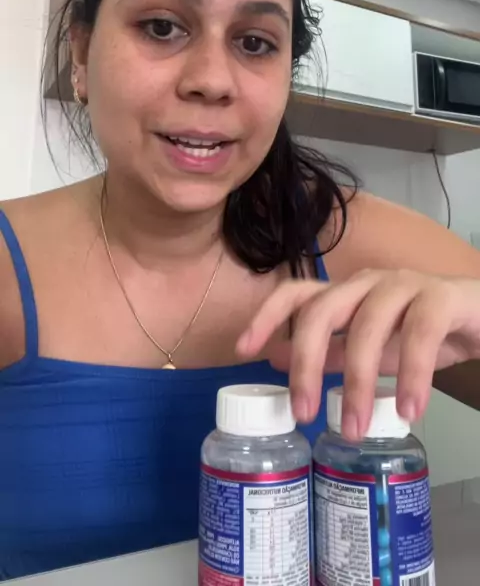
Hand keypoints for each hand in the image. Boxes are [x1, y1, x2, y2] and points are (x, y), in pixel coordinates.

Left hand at [236, 269, 479, 439]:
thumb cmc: (427, 331)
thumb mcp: (375, 349)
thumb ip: (332, 352)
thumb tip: (278, 359)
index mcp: (347, 293)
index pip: (297, 294)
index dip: (268, 317)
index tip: (243, 351)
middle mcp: (369, 283)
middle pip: (323, 310)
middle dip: (307, 362)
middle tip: (302, 413)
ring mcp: (405, 285)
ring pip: (369, 324)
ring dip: (358, 380)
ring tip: (354, 428)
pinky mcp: (443, 297)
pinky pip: (420, 333)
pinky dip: (411, 374)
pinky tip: (408, 411)